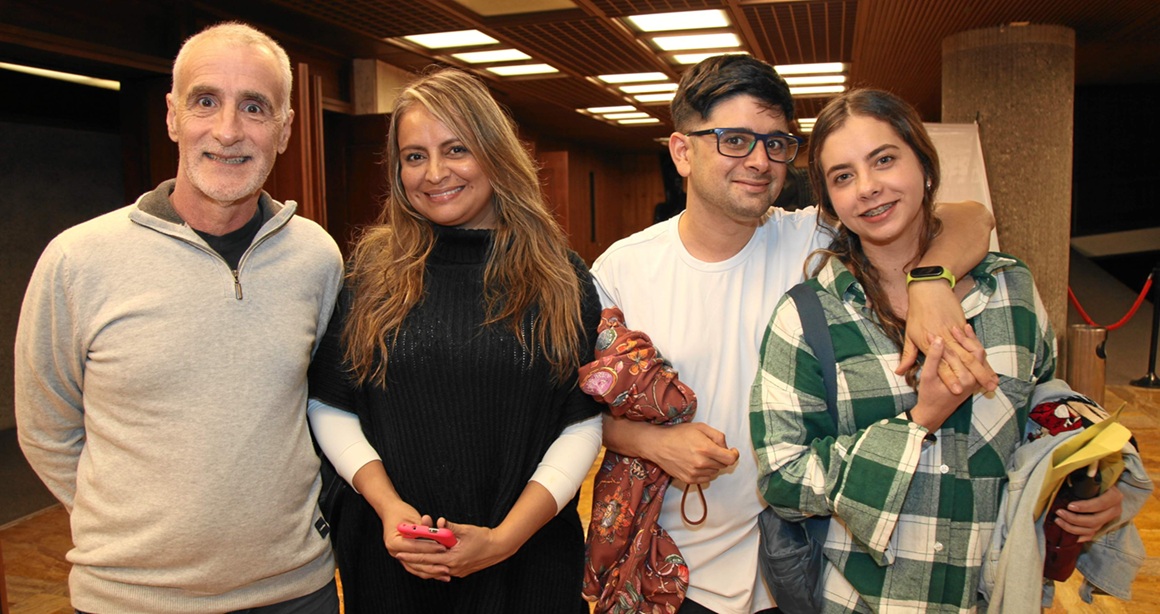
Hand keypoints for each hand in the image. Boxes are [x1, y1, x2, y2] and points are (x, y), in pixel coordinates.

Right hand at [379, 503, 451, 579]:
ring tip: (446, 575)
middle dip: (432, 565)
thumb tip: (439, 534)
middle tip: (447, 568)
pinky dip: (428, 571)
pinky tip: (440, 574)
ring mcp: (398, 556)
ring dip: (432, 572)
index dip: (429, 547)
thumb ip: (424, 528)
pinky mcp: (404, 558)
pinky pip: (417, 568)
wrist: (391, 512)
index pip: (413, 547)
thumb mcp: (413, 518)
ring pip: (417, 568)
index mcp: (393, 541)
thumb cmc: (402, 512)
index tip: (442, 548)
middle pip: (415, 562)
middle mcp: (394, 552)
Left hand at [395, 518, 513, 579]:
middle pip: (428, 565)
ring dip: (422, 563)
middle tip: (399, 556)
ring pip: (435, 568)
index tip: (400, 553)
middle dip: (413, 560)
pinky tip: (427, 561)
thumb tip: (439, 521)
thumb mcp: (466, 529)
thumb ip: (450, 527)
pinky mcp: (460, 571)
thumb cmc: (483, 537)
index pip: (427, 558)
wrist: (499, 547)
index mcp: (453, 558)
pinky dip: (434, 565)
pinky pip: (443, 569)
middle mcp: (453, 568)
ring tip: (410, 558)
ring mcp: (457, 571)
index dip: (412, 555)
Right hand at [651, 422, 739, 483]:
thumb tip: (726, 448)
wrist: (658, 445)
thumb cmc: (679, 433)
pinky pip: (705, 479)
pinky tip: (696, 463)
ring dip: (712, 465)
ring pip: (714, 472)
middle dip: (720, 457)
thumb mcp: (701, 427)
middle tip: (711, 449)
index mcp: (706, 449)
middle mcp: (702, 463)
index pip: (730, 459)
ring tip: (701, 456)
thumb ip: (718, 436)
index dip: (734, 455)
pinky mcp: (689, 479)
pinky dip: (705, 472)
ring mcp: (695, 473)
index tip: (732, 451)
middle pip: (722, 465)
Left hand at [899, 281, 997, 392]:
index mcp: (930, 345)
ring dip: (983, 369)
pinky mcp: (962, 327)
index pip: (942, 366)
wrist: (929, 290)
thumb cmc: (917, 314)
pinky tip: (989, 365)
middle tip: (987, 389)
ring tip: (993, 381)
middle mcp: (944, 341)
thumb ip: (907, 356)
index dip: (950, 379)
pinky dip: (982, 356)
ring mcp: (955, 334)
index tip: (958, 391)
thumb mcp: (909, 335)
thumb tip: (899, 372)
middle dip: (974, 377)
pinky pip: (974, 344)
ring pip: (971, 355)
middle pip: (962, 362)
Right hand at [908, 335, 979, 430]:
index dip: (960, 337)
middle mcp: (974, 379)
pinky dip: (970, 350)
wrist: (933, 414)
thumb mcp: (928, 376)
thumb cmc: (928, 396)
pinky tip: (964, 342)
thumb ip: (934, 357)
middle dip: (968, 337)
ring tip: (964, 329)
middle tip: (959, 325)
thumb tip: (938, 339)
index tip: (950, 327)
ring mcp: (974, 381)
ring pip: (978, 357)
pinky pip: (975, 363)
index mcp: (965, 377)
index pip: (969, 351)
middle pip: (978, 352)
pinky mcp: (971, 381)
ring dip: (971, 342)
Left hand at [1054, 483, 1123, 542]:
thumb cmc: (1095, 481)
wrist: (1105, 489)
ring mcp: (1108, 520)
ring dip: (1072, 528)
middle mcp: (1114, 510)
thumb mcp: (1093, 477)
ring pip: (1091, 529)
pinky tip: (1067, 535)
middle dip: (1074, 519)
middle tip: (1059, 513)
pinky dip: (1078, 536)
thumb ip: (1086, 476)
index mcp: (1114, 497)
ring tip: (1058, 520)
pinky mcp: (1102, 527)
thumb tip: (1072, 472)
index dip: (1084, 507)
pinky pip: (1090, 536)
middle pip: (1095, 520)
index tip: (1069, 506)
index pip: (1100, 504)